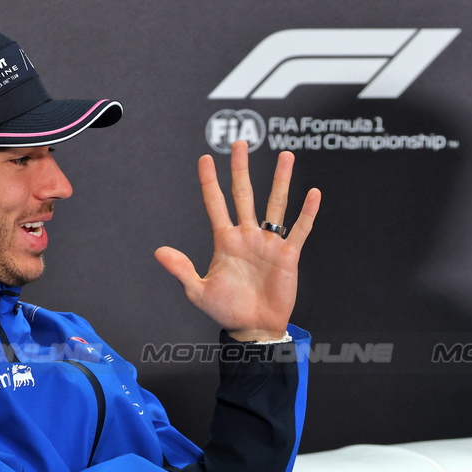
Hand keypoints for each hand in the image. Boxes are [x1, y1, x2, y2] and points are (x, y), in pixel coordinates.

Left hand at [155, 141, 320, 340]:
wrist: (254, 328)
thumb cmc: (227, 310)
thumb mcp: (198, 291)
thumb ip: (181, 270)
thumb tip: (158, 251)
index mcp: (224, 240)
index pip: (215, 204)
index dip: (209, 182)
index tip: (205, 159)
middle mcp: (247, 235)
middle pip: (244, 194)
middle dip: (241, 169)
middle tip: (240, 142)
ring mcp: (269, 243)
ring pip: (275, 204)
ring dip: (280, 180)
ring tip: (285, 156)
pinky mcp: (288, 255)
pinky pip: (299, 230)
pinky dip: (306, 212)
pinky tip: (313, 193)